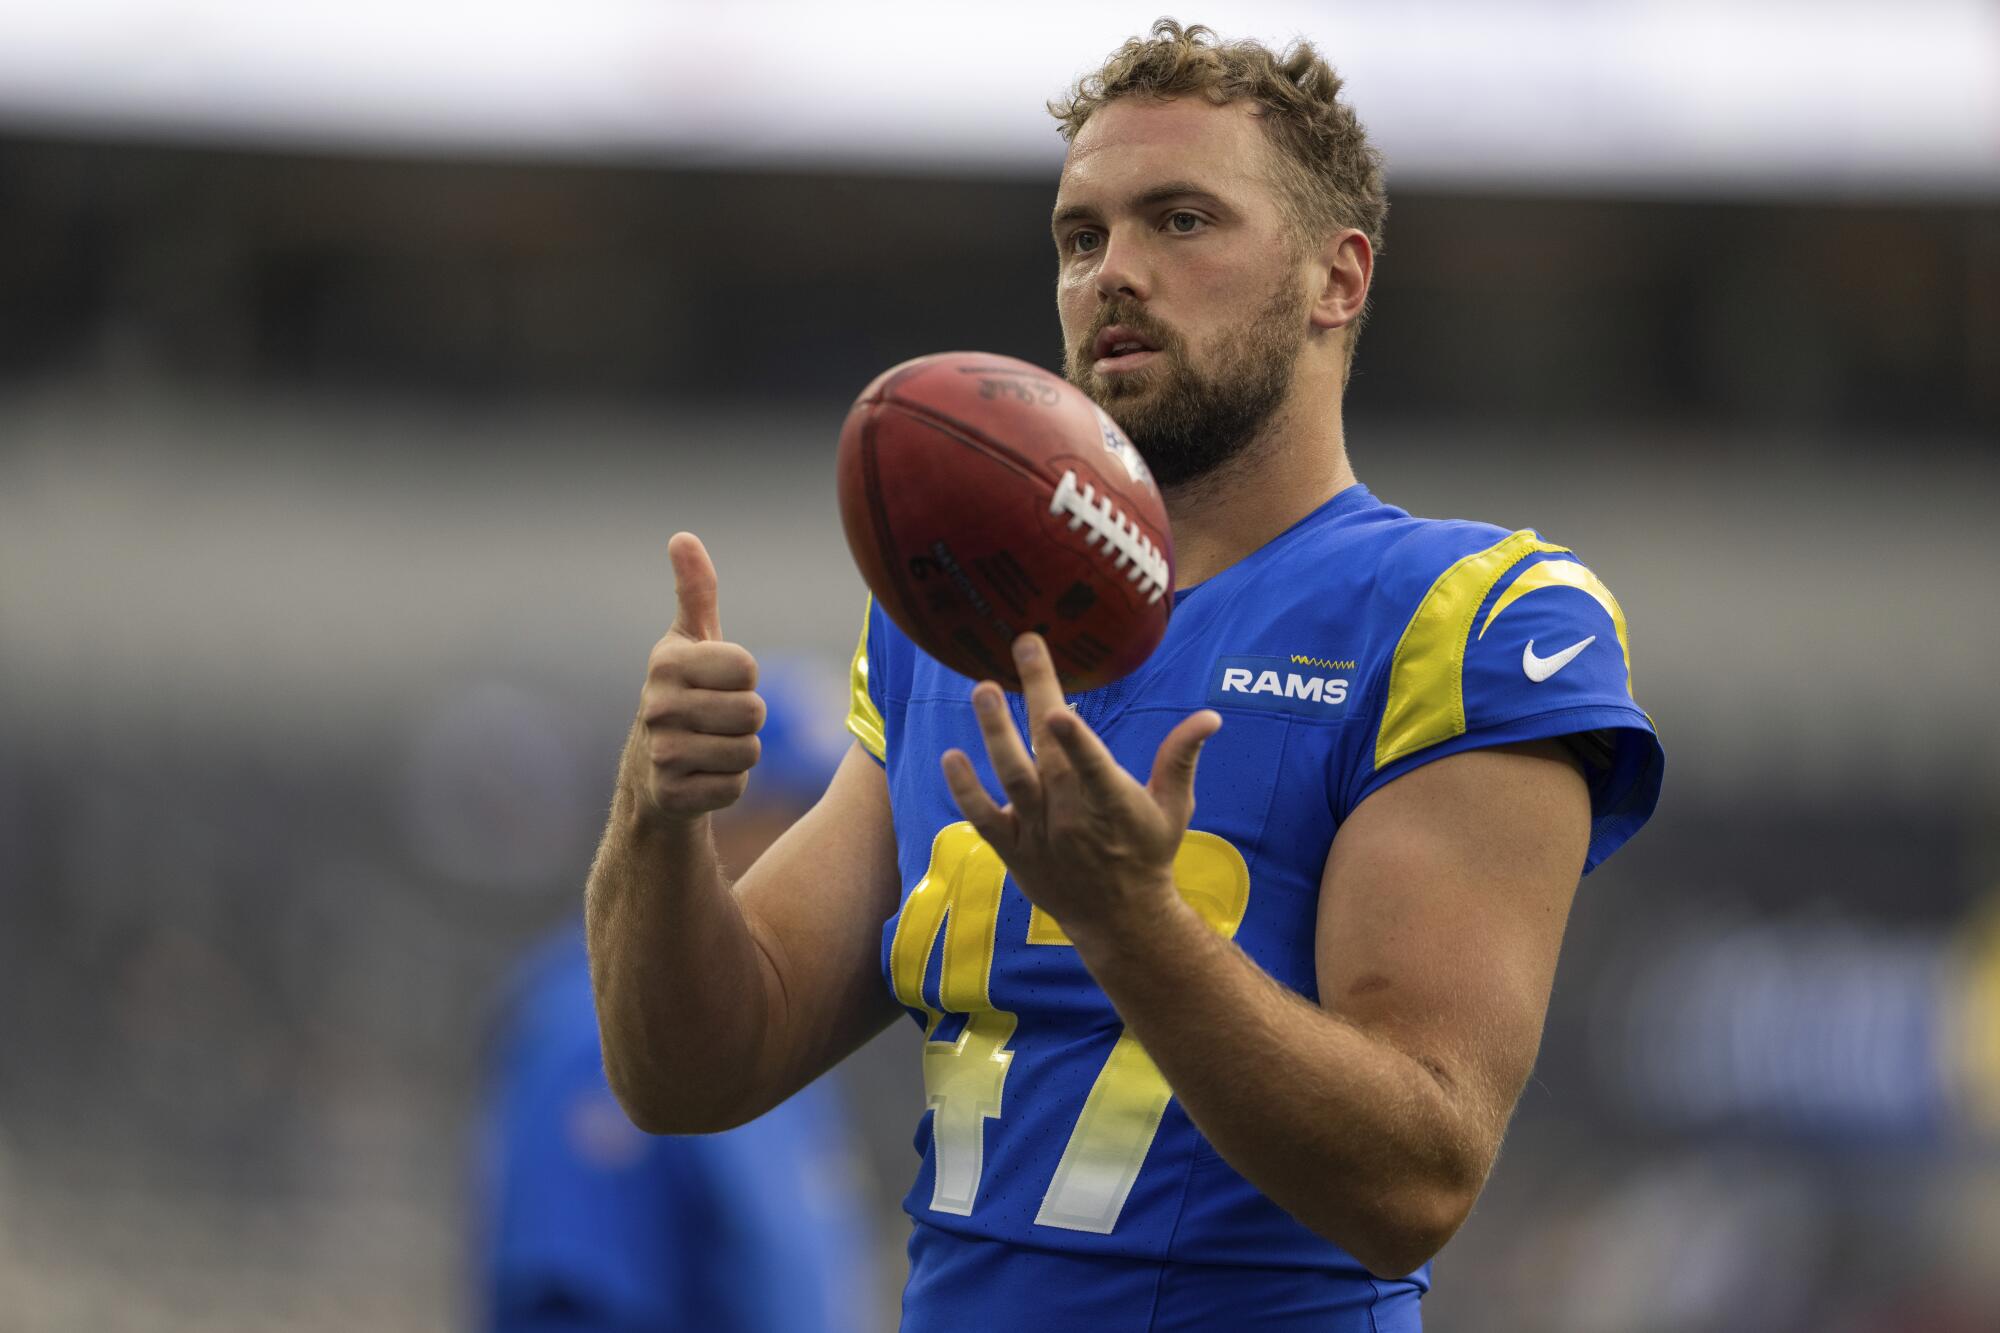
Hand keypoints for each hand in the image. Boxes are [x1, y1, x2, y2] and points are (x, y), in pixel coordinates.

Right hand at [631, 532, 764, 821]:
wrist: (651, 772)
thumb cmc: (685, 693)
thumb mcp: (690, 641)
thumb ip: (695, 592)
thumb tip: (683, 537)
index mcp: (666, 663)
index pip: (747, 666)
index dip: (744, 677)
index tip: (719, 682)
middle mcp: (657, 706)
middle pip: (754, 711)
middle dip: (747, 718)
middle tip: (717, 720)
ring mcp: (661, 753)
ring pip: (750, 751)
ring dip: (741, 752)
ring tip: (711, 746)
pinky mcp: (672, 796)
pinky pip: (735, 787)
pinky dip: (728, 785)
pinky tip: (703, 777)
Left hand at [940, 633, 1220, 942]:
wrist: (1118, 920)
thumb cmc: (1148, 854)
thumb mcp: (1173, 808)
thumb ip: (1181, 758)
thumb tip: (1210, 716)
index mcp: (1113, 803)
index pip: (1094, 767)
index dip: (1076, 741)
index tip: (1060, 710)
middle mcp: (1073, 815)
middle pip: (1049, 750)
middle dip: (1038, 693)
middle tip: (1025, 646)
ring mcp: (1040, 832)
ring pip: (1013, 776)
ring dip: (996, 732)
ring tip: (984, 690)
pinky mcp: (1014, 848)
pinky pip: (984, 818)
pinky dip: (966, 790)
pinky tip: (952, 756)